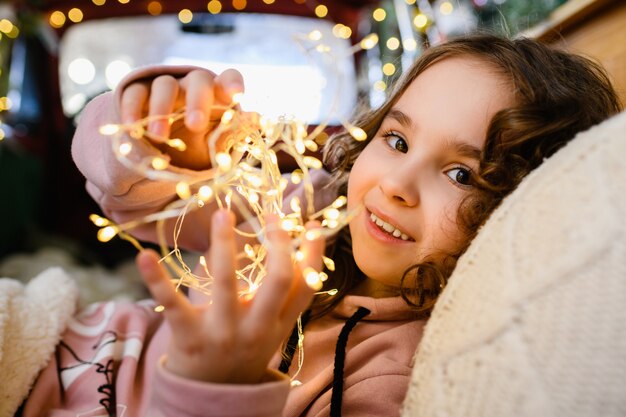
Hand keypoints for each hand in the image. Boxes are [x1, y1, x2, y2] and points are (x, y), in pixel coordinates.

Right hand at [120, 68, 245, 169]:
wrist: (161, 155)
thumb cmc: (197, 147)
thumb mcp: (215, 146)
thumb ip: (232, 133)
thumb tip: (257, 119)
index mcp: (217, 95)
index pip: (229, 79)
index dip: (232, 83)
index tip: (236, 94)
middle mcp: (192, 85)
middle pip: (197, 80)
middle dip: (197, 101)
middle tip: (195, 126)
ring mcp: (165, 87)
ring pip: (164, 86)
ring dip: (161, 110)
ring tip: (160, 138)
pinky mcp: (138, 95)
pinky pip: (135, 95)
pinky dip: (133, 110)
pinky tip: (132, 126)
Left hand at [136, 209, 324, 383]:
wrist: (213, 396)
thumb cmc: (244, 350)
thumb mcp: (272, 329)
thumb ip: (283, 297)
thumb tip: (292, 248)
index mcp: (281, 324)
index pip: (306, 286)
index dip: (314, 255)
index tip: (314, 226)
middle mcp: (257, 328)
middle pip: (278, 279)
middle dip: (278, 243)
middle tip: (271, 216)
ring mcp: (223, 333)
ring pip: (227, 282)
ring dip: (224, 244)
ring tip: (222, 215)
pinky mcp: (189, 337)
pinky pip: (172, 304)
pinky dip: (157, 280)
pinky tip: (144, 256)